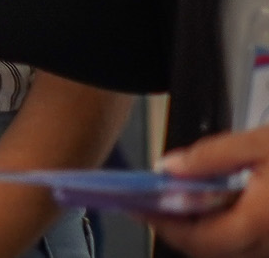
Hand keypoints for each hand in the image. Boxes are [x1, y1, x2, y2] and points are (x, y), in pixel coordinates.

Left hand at [152, 126, 268, 254]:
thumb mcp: (259, 145)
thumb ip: (210, 157)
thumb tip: (167, 168)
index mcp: (258, 224)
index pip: (199, 239)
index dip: (163, 224)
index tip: (136, 206)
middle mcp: (267, 247)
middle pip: (208, 249)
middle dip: (175, 227)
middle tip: (149, 202)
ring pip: (224, 250)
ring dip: (197, 229)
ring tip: (174, 200)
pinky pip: (242, 246)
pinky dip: (220, 229)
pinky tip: (209, 205)